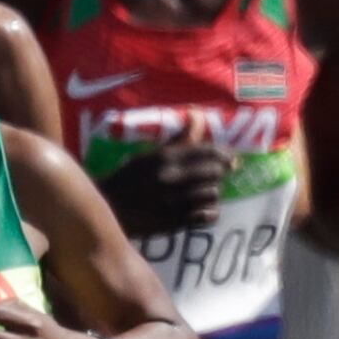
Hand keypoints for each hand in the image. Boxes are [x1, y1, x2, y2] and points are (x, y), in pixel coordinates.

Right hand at [97, 139, 229, 238]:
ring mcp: (173, 201)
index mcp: (165, 157)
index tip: (230, 160)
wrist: (108, 212)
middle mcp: (171, 177)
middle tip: (218, 176)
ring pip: (212, 193)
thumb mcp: (148, 156)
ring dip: (212, 193)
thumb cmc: (128, 180)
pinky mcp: (174, 222)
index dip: (224, 155)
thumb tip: (198, 116)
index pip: (207, 151)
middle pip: (214, 172)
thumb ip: (177, 140)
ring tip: (205, 193)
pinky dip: (209, 212)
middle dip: (220, 173)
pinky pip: (206, 215)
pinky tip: (203, 210)